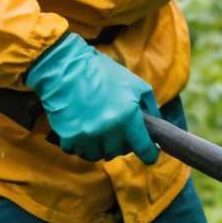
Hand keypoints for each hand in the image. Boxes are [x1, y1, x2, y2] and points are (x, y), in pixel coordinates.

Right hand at [24, 33, 160, 163]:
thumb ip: (149, 106)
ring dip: (100, 146)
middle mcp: (109, 129)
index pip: (144, 148)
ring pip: (99, 155)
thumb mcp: (135, 84)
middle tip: (117, 130)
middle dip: (121, 143)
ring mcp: (88, 135)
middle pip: (120, 152)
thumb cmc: (103, 73)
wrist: (66, 67)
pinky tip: (81, 130)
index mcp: (128, 116)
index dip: (149, 153)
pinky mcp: (69, 137)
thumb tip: (156, 124)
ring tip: (98, 131)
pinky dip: (81, 145)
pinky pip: (78, 151)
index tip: (150, 154)